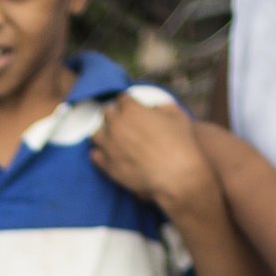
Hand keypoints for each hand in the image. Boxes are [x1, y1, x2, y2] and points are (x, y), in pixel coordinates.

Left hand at [90, 97, 216, 216]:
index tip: (132, 107)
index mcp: (131, 109)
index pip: (122, 99)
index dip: (128, 102)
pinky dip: (101, 153)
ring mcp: (109, 146)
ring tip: (113, 138)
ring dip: (104, 133)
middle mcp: (115, 125)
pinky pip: (95, 155)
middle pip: (107, 113)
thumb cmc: (181, 144)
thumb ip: (162, 106)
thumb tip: (154, 108)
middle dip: (115, 115)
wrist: (177, 177)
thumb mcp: (177, 116)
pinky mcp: (107, 165)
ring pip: (96, 133)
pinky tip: (110, 154)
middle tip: (124, 122)